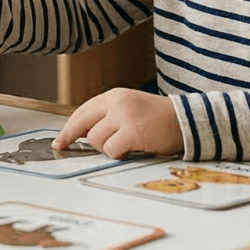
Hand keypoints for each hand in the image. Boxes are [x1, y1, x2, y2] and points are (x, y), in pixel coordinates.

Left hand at [54, 87, 182, 158]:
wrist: (188, 120)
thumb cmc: (160, 119)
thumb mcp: (131, 109)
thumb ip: (109, 117)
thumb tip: (83, 135)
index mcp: (115, 95)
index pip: (83, 110)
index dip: (69, 126)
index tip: (60, 139)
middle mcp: (117, 102)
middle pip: (82, 122)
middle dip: (70, 136)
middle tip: (62, 147)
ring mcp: (124, 115)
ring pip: (95, 139)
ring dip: (107, 148)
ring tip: (125, 145)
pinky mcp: (132, 131)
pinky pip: (111, 150)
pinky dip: (118, 154)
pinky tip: (131, 149)